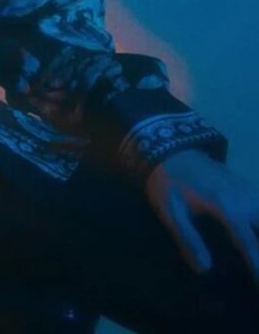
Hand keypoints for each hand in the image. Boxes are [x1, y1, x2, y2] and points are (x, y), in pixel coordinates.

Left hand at [146, 148, 258, 284]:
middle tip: (257, 269)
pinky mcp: (248, 184)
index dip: (258, 267)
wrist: (168, 149)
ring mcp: (249, 189)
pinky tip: (255, 225)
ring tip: (256, 252)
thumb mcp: (170, 211)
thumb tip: (204, 269)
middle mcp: (244, 198)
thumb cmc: (168, 183)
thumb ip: (187, 239)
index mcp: (226, 207)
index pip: (250, 244)